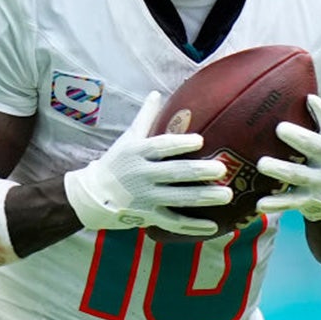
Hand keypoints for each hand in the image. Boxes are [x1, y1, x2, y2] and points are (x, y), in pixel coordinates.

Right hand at [64, 91, 232, 235]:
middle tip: (222, 169)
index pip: (161, 147)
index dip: (180, 143)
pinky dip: (194, 226)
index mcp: (138, 153)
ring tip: (226, 195)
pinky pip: (174, 223)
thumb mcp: (128, 138)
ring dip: (204, 198)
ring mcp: (146, 198)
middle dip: (199, 171)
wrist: (93, 196)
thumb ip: (145, 117)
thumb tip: (156, 93)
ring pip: (178, 199)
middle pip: (174, 173)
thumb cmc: (116, 162)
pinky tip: (214, 226)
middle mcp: (142, 175)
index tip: (200, 140)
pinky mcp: (149, 216)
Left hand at [256, 94, 320, 221]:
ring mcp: (318, 183)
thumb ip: (310, 117)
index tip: (308, 99)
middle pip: (316, 147)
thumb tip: (288, 83)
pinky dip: (275, 203)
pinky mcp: (307, 202)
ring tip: (262, 163)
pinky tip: (259, 203)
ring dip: (281, 169)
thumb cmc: (314, 158)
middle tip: (279, 128)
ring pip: (299, 175)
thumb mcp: (320, 138)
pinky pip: (290, 202)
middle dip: (299, 138)